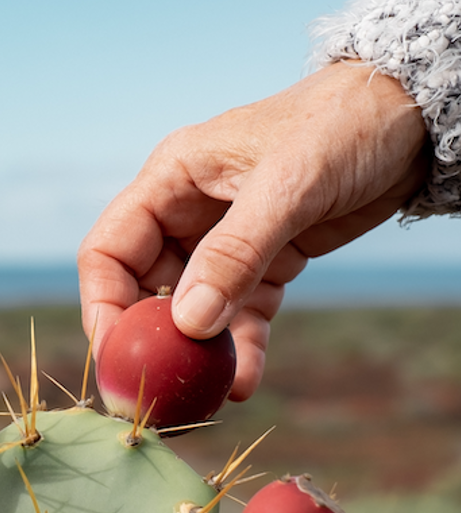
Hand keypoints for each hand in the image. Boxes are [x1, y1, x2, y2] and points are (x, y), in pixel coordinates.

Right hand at [78, 62, 427, 400]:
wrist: (408, 119)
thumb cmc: (341, 126)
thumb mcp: (286, 186)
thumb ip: (234, 253)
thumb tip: (188, 323)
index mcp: (171, 180)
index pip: (110, 250)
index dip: (103, 304)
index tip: (116, 354)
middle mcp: (187, 214)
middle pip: (145, 288)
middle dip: (150, 339)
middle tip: (161, 387)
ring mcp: (225, 242)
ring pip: (194, 310)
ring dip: (198, 352)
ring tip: (208, 394)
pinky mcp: (265, 264)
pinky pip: (242, 315)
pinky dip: (241, 348)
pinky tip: (245, 381)